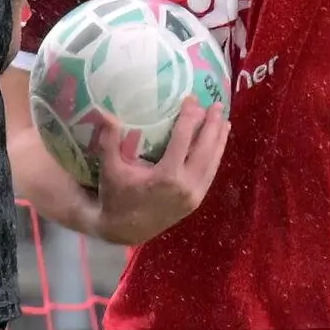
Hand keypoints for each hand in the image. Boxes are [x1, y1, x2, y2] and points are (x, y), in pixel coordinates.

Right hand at [82, 102, 227, 244]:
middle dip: (212, 125)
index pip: (183, 140)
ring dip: (219, 140)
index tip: (192, 99)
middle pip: (205, 149)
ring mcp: (195, 194)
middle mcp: (186, 186)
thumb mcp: (110, 169)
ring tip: (223, 119)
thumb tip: (106, 113)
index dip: (189, 118)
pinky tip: (218, 144)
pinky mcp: (197, 200)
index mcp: (167, 177)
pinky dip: (215, 156)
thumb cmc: (115, 197)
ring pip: (212, 162)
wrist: (124, 230)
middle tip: (216, 104)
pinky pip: (210, 174)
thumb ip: (109, 142)